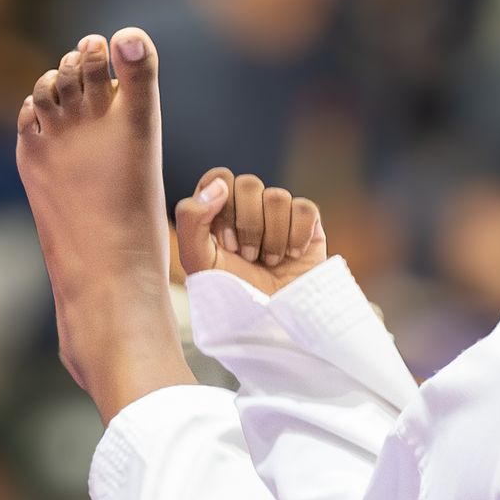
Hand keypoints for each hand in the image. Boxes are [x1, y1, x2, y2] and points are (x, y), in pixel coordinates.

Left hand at [176, 170, 327, 295]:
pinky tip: (292, 256)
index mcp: (218, 211)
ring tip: (270, 263)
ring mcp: (280, 215)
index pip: (218, 177)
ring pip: (277, 196)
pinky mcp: (308, 224)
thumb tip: (219, 185)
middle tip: (248, 257)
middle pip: (248, 184)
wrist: (273, 323)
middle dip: (248, 226)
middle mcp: (249, 208)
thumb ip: (191, 218)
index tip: (225, 243)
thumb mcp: (198, 262)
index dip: (222, 206)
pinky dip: (298, 235)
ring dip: (272, 237)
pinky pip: (305, 208)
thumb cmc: (231, 295)